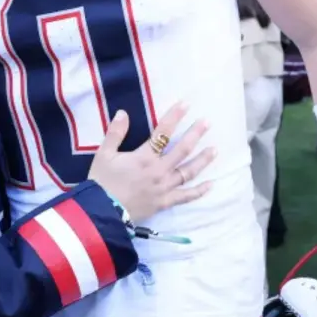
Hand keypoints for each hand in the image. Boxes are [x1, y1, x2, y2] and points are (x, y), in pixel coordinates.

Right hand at [87, 102, 215, 223]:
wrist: (102, 212)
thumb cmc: (102, 182)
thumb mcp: (103, 154)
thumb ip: (115, 133)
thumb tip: (123, 113)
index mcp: (144, 157)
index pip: (162, 133)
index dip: (174, 117)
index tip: (186, 104)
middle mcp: (159, 171)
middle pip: (182, 150)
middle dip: (195, 134)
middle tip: (207, 122)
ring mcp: (164, 187)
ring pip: (188, 172)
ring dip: (202, 160)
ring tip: (214, 149)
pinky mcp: (165, 202)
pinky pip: (186, 196)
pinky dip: (199, 191)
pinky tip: (211, 184)